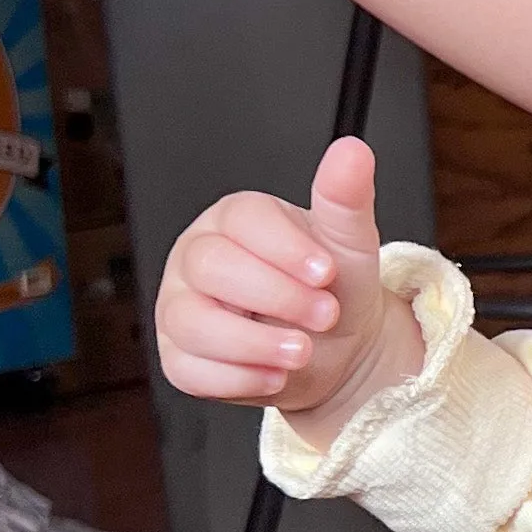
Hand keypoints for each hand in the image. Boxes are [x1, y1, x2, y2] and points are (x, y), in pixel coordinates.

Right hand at [155, 136, 401, 417]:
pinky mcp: (179, 357)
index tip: (326, 272)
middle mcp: (197, 258)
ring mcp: (181, 307)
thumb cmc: (331, 287)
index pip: (242, 218)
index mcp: (235, 220)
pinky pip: (189, 370)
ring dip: (253, 344)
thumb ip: (345, 198)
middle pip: (211, 266)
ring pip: (192, 321)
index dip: (285, 247)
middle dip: (275, 296)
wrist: (337, 349)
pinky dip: (238, 380)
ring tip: (301, 352)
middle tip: (324, 314)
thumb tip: (352, 151)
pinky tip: (275, 376)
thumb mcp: (349, 242)